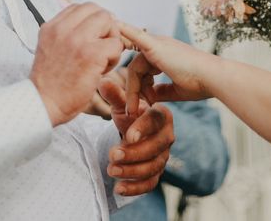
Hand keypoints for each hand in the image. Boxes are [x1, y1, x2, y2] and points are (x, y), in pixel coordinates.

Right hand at [30, 3, 122, 125]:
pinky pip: (116, 44)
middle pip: (98, 11)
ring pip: (109, 22)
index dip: (93, 21)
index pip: (81, 7)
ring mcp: (77, 40)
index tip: (94, 38)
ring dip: (111, 41)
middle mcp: (63, 29)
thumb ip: (65, 34)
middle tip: (102, 48)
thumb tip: (93, 24)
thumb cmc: (50, 83)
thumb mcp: (50, 49)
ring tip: (101, 60)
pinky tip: (102, 70)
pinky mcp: (92, 54)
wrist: (42, 105)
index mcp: (51, 26)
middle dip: (106, 28)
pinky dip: (114, 57)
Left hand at [100, 75, 174, 195]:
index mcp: (161, 115)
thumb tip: (103, 81)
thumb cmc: (130, 115)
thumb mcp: (122, 105)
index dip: (143, 128)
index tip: (127, 135)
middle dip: (135, 153)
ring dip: (132, 171)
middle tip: (113, 154)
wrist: (133, 133)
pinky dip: (135, 188)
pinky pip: (151, 183)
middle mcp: (167, 136)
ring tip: (111, 169)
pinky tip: (118, 188)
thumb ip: (115, 95)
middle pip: (157, 147)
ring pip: (153, 167)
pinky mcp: (156, 172)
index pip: (156, 121)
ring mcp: (163, 156)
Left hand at [119, 22, 215, 116]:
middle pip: (137, 69)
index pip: (144, 69)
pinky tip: (114, 26)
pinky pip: (134, 37)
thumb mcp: (176, 90)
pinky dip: (124, 30)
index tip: (143, 102)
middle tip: (131, 111)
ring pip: (134, 69)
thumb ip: (161, 91)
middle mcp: (160, 46)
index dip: (141, 87)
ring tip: (132, 108)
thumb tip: (151, 96)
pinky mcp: (155, 45)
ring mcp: (157, 43)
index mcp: (166, 54)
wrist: (213, 78)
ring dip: (131, 90)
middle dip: (133, 91)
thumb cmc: (201, 84)